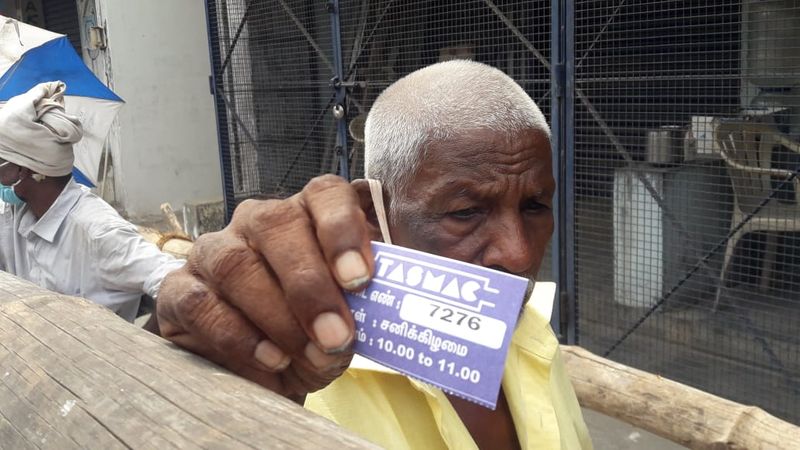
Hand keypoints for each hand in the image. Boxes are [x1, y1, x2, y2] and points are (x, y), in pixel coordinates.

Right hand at [157, 175, 373, 398]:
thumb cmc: (315, 335)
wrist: (267, 373)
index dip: (343, 229)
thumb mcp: (348, 321)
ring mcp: (213, 252)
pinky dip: (238, 335)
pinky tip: (270, 359)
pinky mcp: (178, 290)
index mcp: (307, 215)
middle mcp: (257, 223)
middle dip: (311, 285)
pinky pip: (201, 303)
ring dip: (277, 315)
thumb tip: (377, 311)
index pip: (324, 195)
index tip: (361, 279)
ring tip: (308, 356)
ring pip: (236, 263)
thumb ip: (364, 305)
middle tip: (336, 337)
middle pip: (277, 225)